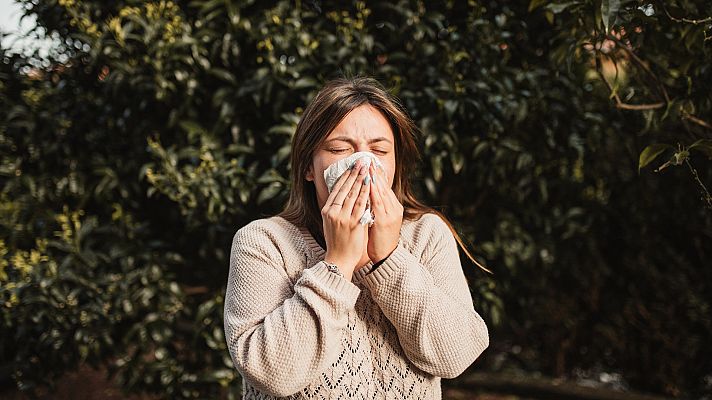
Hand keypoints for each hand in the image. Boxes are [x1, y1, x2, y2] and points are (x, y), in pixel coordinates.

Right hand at [322, 160, 371, 278]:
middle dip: (354, 173)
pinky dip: (366, 193)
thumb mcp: (331, 222)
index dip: (345, 175)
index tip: (351, 165)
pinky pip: (361, 205)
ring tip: (367, 168)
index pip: (336, 188)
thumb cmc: (337, 241)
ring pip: (353, 194)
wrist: (339, 259)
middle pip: (345, 188)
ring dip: (361, 179)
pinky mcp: (353, 223)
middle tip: (361, 161)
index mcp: (327, 210)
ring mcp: (343, 217)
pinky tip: (370, 184)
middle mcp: (333, 212)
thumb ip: (336, 209)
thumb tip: (343, 194)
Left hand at [367, 163, 402, 262]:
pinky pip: (378, 203)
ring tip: (368, 167)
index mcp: (393, 208)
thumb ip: (376, 208)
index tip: (370, 163)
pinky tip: (368, 183)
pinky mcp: (385, 220)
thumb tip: (367, 196)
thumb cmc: (380, 240)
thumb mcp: (379, 220)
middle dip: (375, 172)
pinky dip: (373, 192)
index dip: (378, 175)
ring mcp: (391, 214)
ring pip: (382, 192)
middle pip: (384, 186)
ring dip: (374, 178)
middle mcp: (394, 208)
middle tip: (368, 159)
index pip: (385, 187)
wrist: (386, 257)